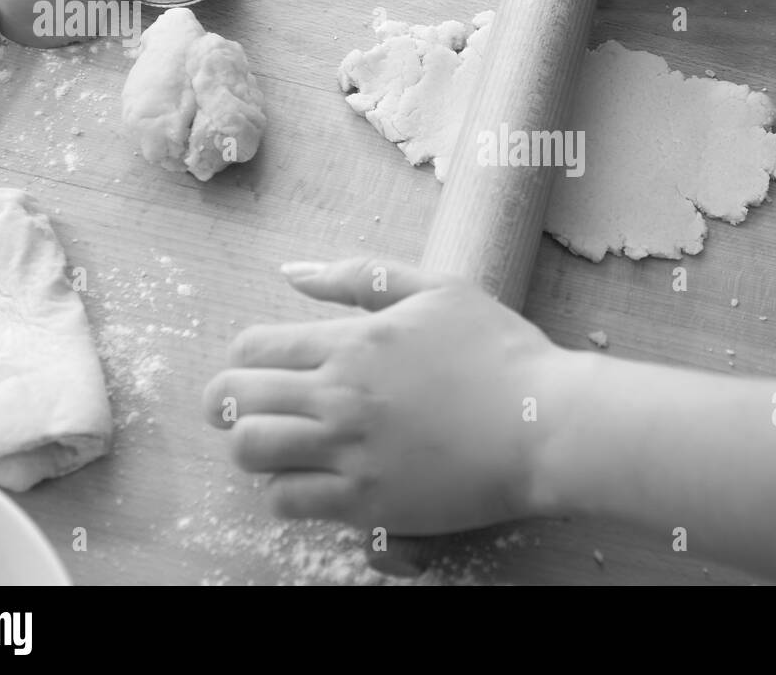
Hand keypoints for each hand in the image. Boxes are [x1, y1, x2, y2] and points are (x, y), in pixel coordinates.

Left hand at [202, 258, 587, 534]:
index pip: (251, 348)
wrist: (545, 426)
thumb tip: (293, 273)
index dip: (244, 358)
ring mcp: (349, 453)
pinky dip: (285, 491)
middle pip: (232, 400)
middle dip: (230, 402)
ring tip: (282, 445)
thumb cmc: (500, 352)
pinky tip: (313, 479)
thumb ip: (359, 276)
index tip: (264, 368)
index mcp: (353, 342)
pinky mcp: (365, 502)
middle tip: (255, 408)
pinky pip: (285, 502)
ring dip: (255, 448)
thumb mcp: (438, 288)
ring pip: (249, 452)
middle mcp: (339, 397)